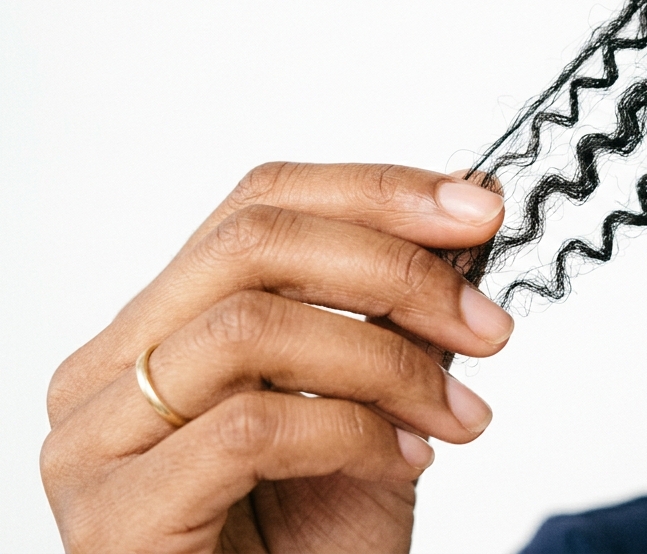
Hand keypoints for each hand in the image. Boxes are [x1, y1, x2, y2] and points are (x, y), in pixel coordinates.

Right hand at [41, 162, 511, 553]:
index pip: (259, 204)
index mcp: (163, 325)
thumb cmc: (313, 543)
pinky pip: (250, 429)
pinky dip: (353, 433)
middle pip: (252, 243)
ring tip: (458, 416)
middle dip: (397, 270)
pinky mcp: (115, 514)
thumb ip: (399, 316)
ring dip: (387, 363)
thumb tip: (467, 213)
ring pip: (251, 327)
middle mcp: (108, 368)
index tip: (479, 209)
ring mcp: (96, 440)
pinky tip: (405, 463)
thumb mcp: (376, 406)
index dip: (377, 191)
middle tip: (487, 324)